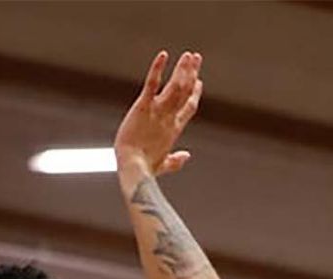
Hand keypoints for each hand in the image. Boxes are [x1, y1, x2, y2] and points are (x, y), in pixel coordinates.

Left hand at [114, 50, 202, 183]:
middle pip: (185, 91)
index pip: (189, 107)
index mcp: (174, 129)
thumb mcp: (163, 165)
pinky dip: (158, 68)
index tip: (198, 81)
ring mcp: (157, 111)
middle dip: (192, 73)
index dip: (194, 93)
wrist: (133, 167)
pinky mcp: (143, 106)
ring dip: (182, 68)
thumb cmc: (145, 169)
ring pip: (175, 85)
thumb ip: (176, 160)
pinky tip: (163, 55)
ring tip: (188, 55)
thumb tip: (187, 156)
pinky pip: (152, 83)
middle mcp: (169, 117)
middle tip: (196, 58)